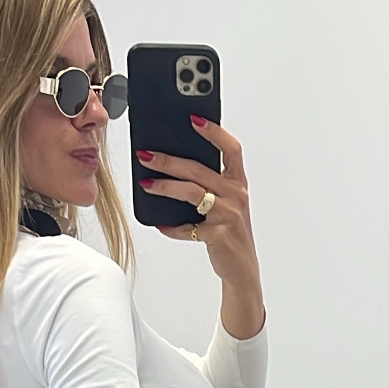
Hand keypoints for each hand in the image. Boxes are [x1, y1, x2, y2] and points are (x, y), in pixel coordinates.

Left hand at [134, 120, 264, 337]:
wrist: (242, 269)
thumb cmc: (229, 231)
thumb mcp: (225, 203)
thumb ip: (208, 184)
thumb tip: (172, 165)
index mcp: (237, 182)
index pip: (231, 149)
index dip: (214, 132)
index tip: (193, 118)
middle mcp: (236, 195)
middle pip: (199, 169)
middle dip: (168, 160)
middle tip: (146, 155)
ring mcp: (228, 215)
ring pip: (191, 192)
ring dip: (165, 186)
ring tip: (146, 184)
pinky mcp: (218, 235)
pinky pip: (187, 228)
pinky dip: (171, 227)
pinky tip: (159, 223)